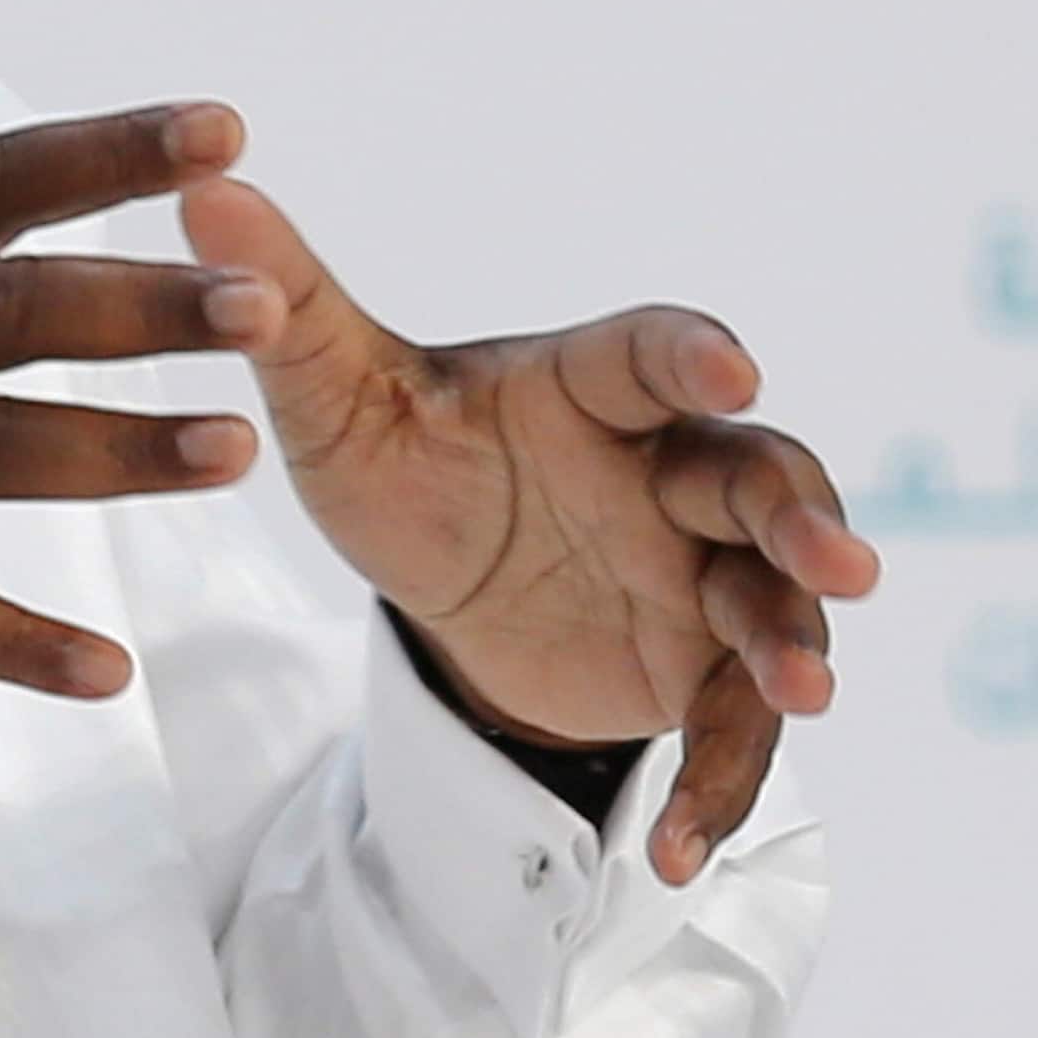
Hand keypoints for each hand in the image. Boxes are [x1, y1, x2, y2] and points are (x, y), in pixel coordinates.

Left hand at [184, 181, 877, 883]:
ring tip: (808, 690)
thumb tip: (197, 188)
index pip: (651, 354)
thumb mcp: (333, 398)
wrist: (440, 581)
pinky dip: (717, 785)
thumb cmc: (403, 459)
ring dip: (795, 641)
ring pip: (771, 598)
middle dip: (802, 515)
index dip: (692, 356)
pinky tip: (676, 850)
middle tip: (841, 564)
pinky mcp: (699, 667)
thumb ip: (283, 300)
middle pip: (756, 475)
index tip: (730, 364)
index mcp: (588, 386)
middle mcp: (665, 467)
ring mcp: (697, 569)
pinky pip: (728, 726)